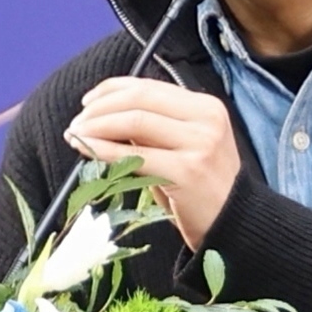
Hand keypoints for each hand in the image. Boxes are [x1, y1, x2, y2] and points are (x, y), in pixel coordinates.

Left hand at [64, 77, 241, 248]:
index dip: (111, 90)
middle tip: (77, 123)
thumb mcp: (182, 147)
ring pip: (135, 121)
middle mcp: (206, 119)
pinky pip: (136, 154)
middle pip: (139, 99)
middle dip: (100, 108)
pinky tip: (87, 150)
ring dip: (97, 127)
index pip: (149, 86)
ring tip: (77, 135)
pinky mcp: (188, 171)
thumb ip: (152, 126)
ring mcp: (200, 144)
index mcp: (205, 107)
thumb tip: (103, 115)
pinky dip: (105, 149)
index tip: (88, 102)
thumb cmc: (201, 188)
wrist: (234, 225)